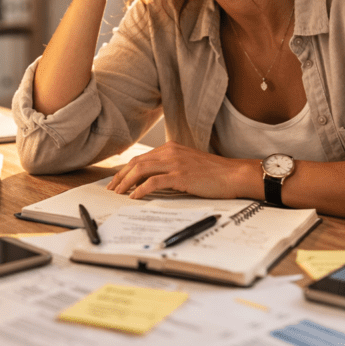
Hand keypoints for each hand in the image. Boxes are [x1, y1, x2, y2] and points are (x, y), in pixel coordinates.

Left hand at [106, 142, 259, 200]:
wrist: (233, 174)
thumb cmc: (214, 173)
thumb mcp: (188, 164)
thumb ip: (171, 168)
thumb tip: (152, 181)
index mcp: (171, 148)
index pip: (141, 158)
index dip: (126, 170)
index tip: (117, 181)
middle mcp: (170, 152)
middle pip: (136, 162)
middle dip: (120, 176)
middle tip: (111, 189)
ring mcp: (175, 163)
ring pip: (141, 170)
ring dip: (126, 183)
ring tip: (118, 194)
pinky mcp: (180, 175)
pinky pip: (154, 182)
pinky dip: (141, 189)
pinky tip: (135, 197)